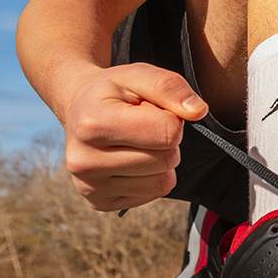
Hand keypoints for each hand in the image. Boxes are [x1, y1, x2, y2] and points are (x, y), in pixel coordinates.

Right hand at [62, 63, 206, 211]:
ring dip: (161, 161)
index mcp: (92, 124)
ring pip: (163, 182)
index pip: (167, 133)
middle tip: (144, 126)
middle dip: (167, 141)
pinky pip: (152, 195)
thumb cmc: (113, 92)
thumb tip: (198, 111)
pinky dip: (151, 177)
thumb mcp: (138, 74)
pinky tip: (130, 159)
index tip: (154, 110)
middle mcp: (84, 161)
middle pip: (166, 160)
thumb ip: (170, 86)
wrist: (80, 111)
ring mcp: (89, 187)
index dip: (172, 119)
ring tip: (137, 142)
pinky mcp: (99, 203)